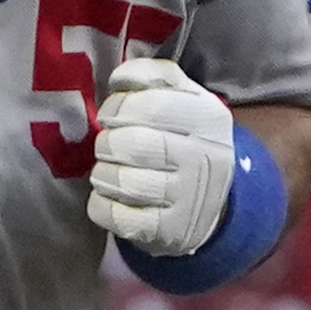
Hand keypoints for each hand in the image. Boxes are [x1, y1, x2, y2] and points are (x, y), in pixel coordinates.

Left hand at [84, 55, 239, 260]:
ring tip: (108, 171)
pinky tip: (111, 197)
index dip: (117, 107)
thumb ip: (155, 77)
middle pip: (132, 144)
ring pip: (121, 181)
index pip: (149, 105)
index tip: (111, 116)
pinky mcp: (169, 232)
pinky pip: (116, 216)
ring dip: (102, 174)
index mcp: (208, 118)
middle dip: (106, 142)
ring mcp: (187, 199)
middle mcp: (203, 158)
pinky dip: (101, 205)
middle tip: (108, 145)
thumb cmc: (185, 141)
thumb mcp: (185, 99)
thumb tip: (120, 78)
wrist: (209, 204)